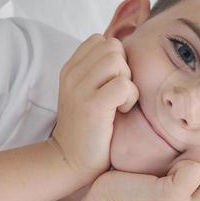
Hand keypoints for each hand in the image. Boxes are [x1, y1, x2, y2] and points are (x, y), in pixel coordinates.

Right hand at [50, 35, 138, 183]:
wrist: (70, 161)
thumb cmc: (88, 126)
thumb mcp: (85, 91)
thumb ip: (97, 70)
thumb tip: (124, 51)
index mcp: (70, 68)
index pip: (100, 40)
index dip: (114, 57)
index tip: (111, 81)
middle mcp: (71, 75)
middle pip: (112, 46)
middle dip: (123, 66)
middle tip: (118, 92)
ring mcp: (80, 89)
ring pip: (117, 61)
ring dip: (127, 81)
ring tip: (119, 101)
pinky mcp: (93, 106)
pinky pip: (123, 84)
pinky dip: (130, 97)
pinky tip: (121, 111)